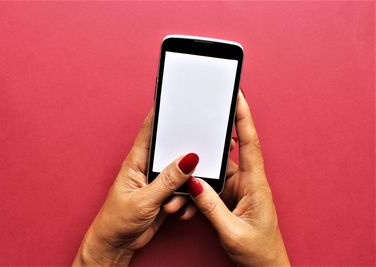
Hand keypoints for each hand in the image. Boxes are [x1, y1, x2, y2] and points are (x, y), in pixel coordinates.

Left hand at [73, 109, 198, 265]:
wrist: (117, 244)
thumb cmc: (118, 220)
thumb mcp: (144, 200)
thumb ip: (168, 180)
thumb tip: (188, 159)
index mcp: (136, 161)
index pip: (150, 130)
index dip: (163, 114)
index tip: (179, 102)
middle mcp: (148, 167)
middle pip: (173, 151)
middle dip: (188, 155)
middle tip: (203, 158)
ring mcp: (158, 181)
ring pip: (182, 173)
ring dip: (185, 187)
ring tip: (172, 204)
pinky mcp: (166, 194)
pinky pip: (184, 190)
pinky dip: (186, 200)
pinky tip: (179, 211)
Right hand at [186, 91, 289, 265]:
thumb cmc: (258, 252)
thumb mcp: (232, 232)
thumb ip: (211, 207)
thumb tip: (193, 182)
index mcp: (256, 185)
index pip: (250, 143)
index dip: (244, 117)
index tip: (237, 96)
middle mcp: (248, 182)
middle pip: (226, 154)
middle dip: (207, 146)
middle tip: (193, 128)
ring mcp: (238, 189)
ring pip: (214, 172)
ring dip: (196, 177)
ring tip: (181, 191)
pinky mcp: (230, 197)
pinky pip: (210, 186)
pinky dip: (197, 191)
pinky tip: (186, 202)